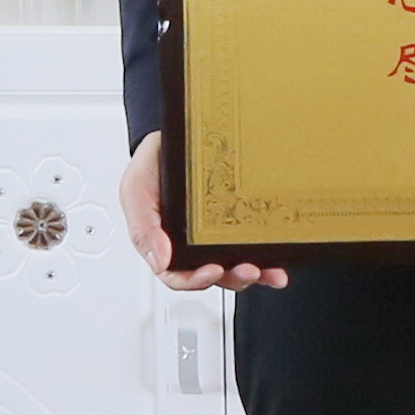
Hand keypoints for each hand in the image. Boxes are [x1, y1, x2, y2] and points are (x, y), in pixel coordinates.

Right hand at [120, 135, 287, 291]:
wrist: (174, 135)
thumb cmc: (151, 166)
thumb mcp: (136, 192)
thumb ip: (143, 228)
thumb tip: (159, 262)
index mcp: (164, 243)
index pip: (178, 274)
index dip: (195, 280)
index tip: (213, 270)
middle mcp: (191, 243)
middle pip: (212, 273)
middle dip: (232, 277)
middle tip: (248, 270)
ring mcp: (215, 233)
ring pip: (234, 264)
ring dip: (253, 273)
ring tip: (268, 271)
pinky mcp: (235, 220)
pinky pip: (251, 242)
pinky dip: (267, 256)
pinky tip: (279, 262)